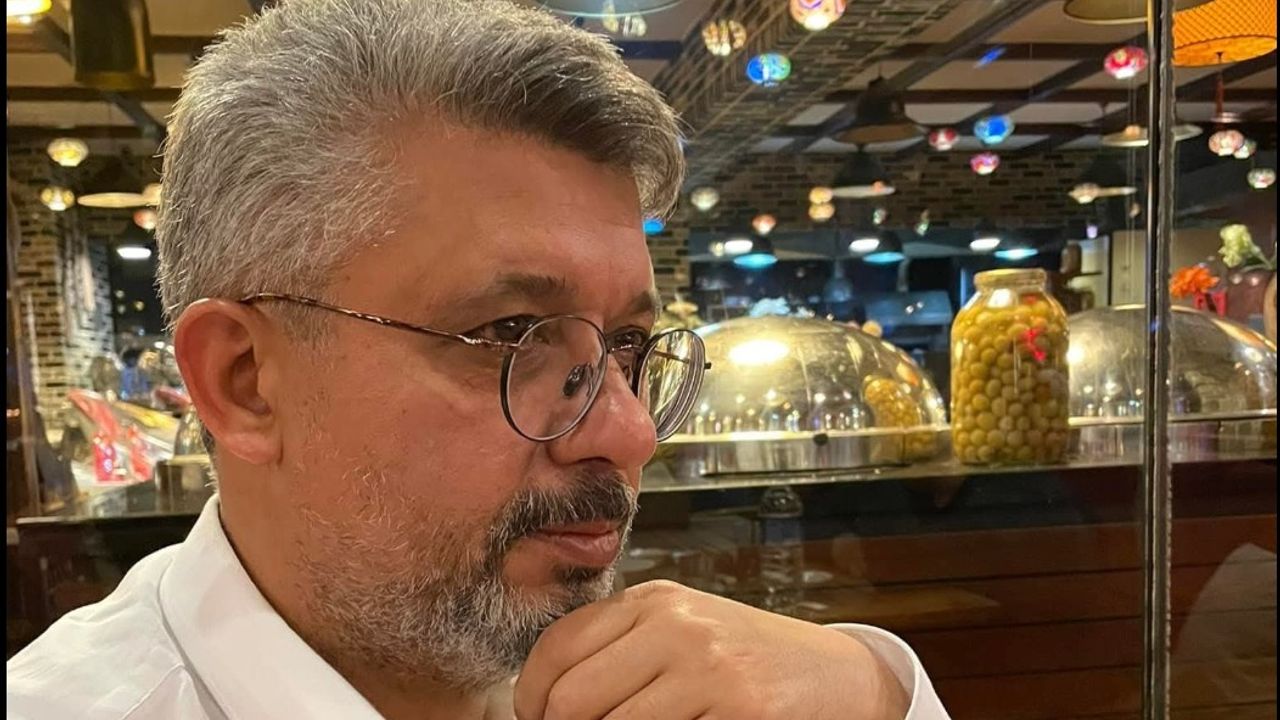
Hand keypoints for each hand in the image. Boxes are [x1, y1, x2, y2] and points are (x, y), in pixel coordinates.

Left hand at [513, 580, 908, 719]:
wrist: (837, 676)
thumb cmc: (747, 660)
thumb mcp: (681, 633)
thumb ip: (619, 652)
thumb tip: (546, 701)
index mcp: (654, 601)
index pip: (557, 647)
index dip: (531, 696)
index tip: (535, 718)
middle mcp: (677, 625)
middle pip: (573, 698)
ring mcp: (710, 667)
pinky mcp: (741, 707)